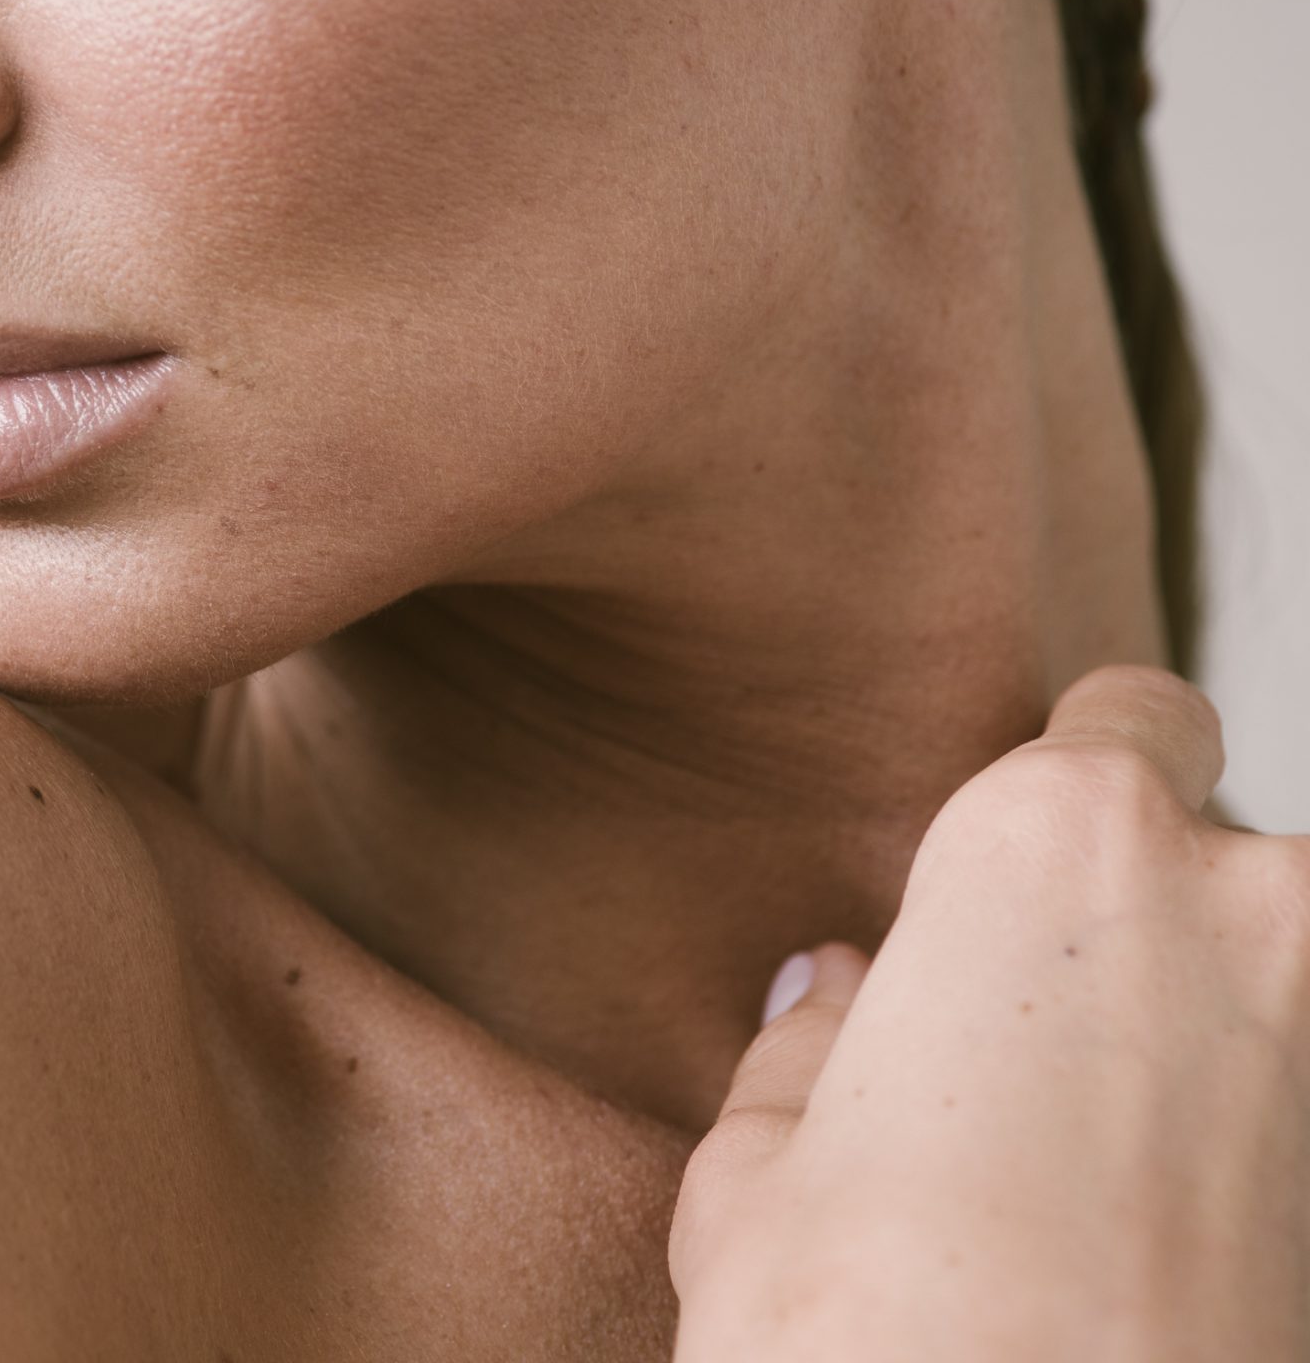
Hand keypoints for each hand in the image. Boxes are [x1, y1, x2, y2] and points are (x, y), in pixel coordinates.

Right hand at [670, 668, 1309, 1360]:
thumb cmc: (866, 1347)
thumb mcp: (757, 1183)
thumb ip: (809, 1055)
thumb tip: (836, 995)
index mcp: (1054, 842)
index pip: (1127, 711)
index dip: (1074, 792)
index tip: (1020, 888)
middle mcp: (1246, 905)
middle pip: (1225, 863)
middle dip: (1150, 947)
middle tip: (1037, 1081)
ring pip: (1292, 998)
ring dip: (1222, 1065)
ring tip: (1109, 1194)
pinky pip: (1306, 1114)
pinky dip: (1261, 1157)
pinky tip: (1167, 1252)